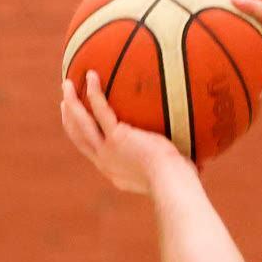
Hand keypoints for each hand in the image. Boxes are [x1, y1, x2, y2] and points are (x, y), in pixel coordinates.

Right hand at [60, 71, 186, 193]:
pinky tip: (91, 74)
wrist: (175, 186)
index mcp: (116, 172)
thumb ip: (172, 162)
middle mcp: (107, 163)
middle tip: (64, 102)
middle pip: (79, 138)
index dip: (83, 137)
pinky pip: (100, 108)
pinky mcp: (116, 137)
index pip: (94, 153)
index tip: (79, 124)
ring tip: (67, 83)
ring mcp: (108, 150)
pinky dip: (94, 91)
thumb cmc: (182, 184)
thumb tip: (197, 158)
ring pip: (80, 123)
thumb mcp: (171, 173)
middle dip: (69, 119)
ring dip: (71, 102)